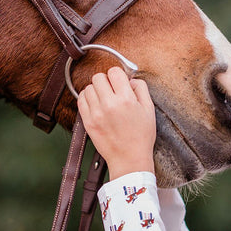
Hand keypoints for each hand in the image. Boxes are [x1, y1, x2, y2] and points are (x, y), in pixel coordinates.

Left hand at [76, 65, 156, 179]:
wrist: (129, 159)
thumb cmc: (141, 136)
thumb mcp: (149, 109)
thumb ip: (141, 89)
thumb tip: (130, 79)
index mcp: (126, 99)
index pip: (114, 71)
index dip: (118, 75)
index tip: (119, 82)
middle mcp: (109, 104)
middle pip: (98, 77)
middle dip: (106, 81)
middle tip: (112, 91)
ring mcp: (96, 113)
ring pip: (88, 87)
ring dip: (96, 90)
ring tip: (103, 99)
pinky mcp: (88, 122)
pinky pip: (81, 100)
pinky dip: (87, 99)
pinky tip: (96, 105)